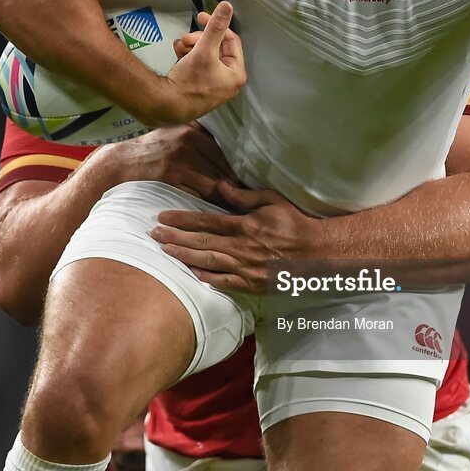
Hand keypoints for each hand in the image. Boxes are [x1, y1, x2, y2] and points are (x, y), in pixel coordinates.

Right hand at [100, 123, 238, 205]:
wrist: (120, 162)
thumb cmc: (148, 149)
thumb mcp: (172, 132)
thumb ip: (196, 134)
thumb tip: (224, 144)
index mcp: (192, 131)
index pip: (222, 153)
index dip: (234, 169)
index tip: (244, 181)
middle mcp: (188, 142)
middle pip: (221, 167)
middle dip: (234, 184)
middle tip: (247, 198)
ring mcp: (180, 160)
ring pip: (213, 182)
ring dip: (226, 196)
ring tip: (237, 207)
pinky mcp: (171, 177)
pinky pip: (198, 193)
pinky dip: (209, 202)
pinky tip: (217, 210)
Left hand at [150, 183, 324, 292]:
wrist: (316, 253)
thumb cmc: (294, 223)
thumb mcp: (272, 201)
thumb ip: (245, 196)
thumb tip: (221, 187)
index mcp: (246, 225)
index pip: (207, 222)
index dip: (182, 219)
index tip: (163, 217)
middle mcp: (243, 247)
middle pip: (201, 242)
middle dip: (174, 238)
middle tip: (152, 234)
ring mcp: (246, 268)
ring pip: (208, 262)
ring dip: (183, 257)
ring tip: (164, 251)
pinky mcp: (252, 284)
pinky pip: (224, 282)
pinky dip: (206, 278)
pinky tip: (191, 273)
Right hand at [158, 2, 245, 121]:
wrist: (165, 106)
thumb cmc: (190, 80)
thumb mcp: (204, 49)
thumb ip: (216, 26)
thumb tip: (227, 5)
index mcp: (236, 74)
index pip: (231, 40)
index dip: (216, 25)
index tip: (200, 16)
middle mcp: (228, 82)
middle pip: (217, 48)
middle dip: (199, 39)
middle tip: (186, 38)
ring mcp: (213, 87)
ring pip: (205, 55)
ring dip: (191, 46)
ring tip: (179, 47)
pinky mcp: (199, 89)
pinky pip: (197, 66)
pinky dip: (187, 57)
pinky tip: (177, 55)